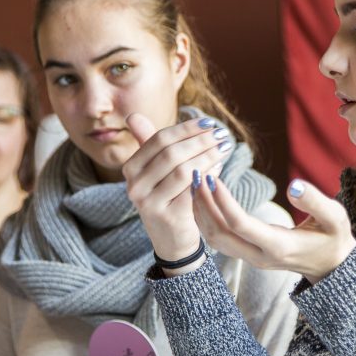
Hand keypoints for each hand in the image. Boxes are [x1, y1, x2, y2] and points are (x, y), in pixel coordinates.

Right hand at [123, 113, 231, 271]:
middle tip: (222, 135)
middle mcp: (134, 186)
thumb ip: (148, 143)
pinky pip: (193, 190)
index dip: (187, 128)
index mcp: (131, 169)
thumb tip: (133, 115)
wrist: (172, 240)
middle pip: (172, 153)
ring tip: (224, 149)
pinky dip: (208, 176)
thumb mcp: (156, 171)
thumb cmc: (168, 198)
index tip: (210, 123)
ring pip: (183, 170)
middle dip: (201, 141)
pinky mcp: (168, 217)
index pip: (160, 139)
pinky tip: (220, 168)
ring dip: (208, 156)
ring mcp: (149, 203)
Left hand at [193, 176, 355, 283]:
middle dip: (203, 205)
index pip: (240, 224)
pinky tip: (205, 197)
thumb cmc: (334, 238)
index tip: (213, 178)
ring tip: (196, 183)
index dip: (222, 201)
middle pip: (219, 234)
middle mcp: (260, 256)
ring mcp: (251, 258)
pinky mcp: (247, 255)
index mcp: (279, 246)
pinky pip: (219, 239)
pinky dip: (207, 218)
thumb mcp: (335, 218)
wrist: (332, 266)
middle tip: (196, 176)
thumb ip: (316, 201)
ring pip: (214, 239)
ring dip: (201, 212)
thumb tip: (294, 185)